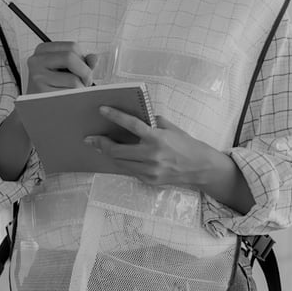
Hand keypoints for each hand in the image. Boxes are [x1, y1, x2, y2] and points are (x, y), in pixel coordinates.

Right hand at [26, 42, 97, 93]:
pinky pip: (69, 93)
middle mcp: (36, 61)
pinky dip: (75, 97)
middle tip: (85, 82)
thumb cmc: (53, 87)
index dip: (83, 59)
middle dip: (85, 72)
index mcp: (42, 50)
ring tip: (75, 92)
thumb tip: (94, 58)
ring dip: (81, 88)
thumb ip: (82, 62)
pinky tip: (69, 99)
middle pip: (71, 57)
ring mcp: (37, 77)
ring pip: (73, 79)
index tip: (82, 70)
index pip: (72, 46)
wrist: (36, 108)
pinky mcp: (41, 93)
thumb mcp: (66, 70)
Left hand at [83, 108, 217, 186]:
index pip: (132, 125)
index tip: (102, 110)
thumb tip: (134, 117)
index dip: (115, 116)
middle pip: (117, 150)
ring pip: (119, 162)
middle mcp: (152, 155)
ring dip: (108, 154)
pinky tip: (116, 156)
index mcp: (157, 138)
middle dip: (101, 144)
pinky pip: (128, 170)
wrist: (201, 167)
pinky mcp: (148, 180)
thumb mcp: (171, 128)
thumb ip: (152, 122)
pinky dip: (121, 162)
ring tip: (100, 146)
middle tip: (91, 139)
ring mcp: (149, 170)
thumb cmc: (185, 144)